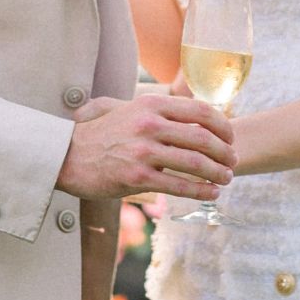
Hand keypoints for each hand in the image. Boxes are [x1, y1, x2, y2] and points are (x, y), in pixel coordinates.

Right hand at [60, 90, 236, 201]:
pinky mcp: (138, 177)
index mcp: (151, 104)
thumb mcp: (126, 108)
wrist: (65, 156)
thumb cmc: (98, 134)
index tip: (231, 137)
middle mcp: (150, 124)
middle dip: (226, 152)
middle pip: (203, 138)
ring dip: (218, 173)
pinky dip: (201, 191)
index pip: (200, 111)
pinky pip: (179, 185)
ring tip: (227, 179)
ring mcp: (144, 151)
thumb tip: (187, 110)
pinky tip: (211, 194)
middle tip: (234, 161)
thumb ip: (153, 108)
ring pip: (195, 163)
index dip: (223, 125)